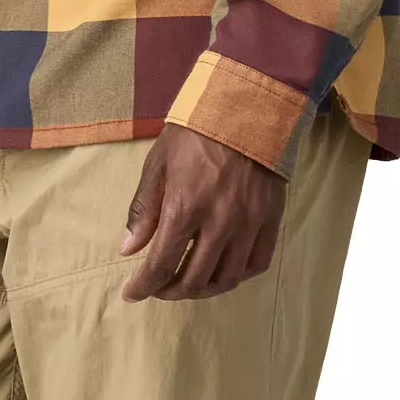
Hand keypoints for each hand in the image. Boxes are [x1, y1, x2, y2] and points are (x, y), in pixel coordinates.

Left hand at [118, 124, 285, 300]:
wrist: (246, 105)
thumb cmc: (195, 130)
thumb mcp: (159, 162)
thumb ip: (144, 208)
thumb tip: (128, 249)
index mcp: (186, 205)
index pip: (162, 264)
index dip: (144, 286)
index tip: (132, 293)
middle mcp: (219, 221)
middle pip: (195, 280)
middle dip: (170, 291)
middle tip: (159, 287)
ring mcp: (249, 223)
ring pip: (227, 279)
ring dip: (204, 290)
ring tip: (189, 283)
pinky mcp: (271, 218)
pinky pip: (257, 263)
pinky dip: (238, 276)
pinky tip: (223, 270)